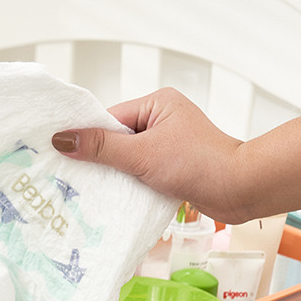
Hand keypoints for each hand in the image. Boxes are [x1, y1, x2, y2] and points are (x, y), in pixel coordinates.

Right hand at [52, 87, 249, 222]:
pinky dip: (128, 184)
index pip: (109, 119)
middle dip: (98, 159)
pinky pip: (139, 172)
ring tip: (91, 190)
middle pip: (114, 139)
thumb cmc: (198, 164)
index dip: (86, 138)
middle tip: (71, 177)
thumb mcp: (142, 154)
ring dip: (113, 175)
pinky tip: (115, 197)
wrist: (239, 190)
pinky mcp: (171, 167)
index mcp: (156, 103)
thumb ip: (101, 147)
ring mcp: (167, 144)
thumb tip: (62, 139)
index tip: (61, 155)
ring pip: (125, 158)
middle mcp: (161, 120)